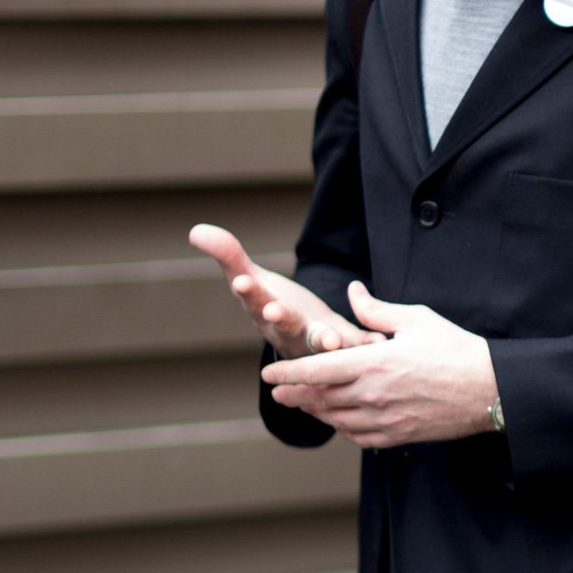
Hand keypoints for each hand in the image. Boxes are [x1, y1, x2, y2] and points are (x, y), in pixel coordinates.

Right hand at [190, 224, 379, 360]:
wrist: (300, 338)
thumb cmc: (272, 304)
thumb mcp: (251, 277)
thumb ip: (228, 254)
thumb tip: (194, 230)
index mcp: (263, 311)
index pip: (252, 299)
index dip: (247, 291)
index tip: (242, 281)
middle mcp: (287, 330)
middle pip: (281, 325)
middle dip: (278, 318)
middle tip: (273, 309)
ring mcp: (315, 339)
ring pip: (316, 342)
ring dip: (322, 340)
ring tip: (330, 339)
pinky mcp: (343, 341)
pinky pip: (354, 343)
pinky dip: (365, 343)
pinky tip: (378, 340)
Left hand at [259, 282, 500, 447]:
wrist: (492, 390)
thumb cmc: (458, 350)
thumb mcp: (417, 320)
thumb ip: (377, 310)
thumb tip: (352, 293)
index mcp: (374, 363)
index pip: (316, 370)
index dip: (288, 373)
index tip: (268, 374)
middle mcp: (373, 395)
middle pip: (319, 400)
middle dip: (293, 395)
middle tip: (277, 392)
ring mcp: (385, 419)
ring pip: (336, 420)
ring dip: (316, 413)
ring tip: (304, 406)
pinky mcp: (398, 436)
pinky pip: (359, 437)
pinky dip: (343, 429)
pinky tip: (340, 421)